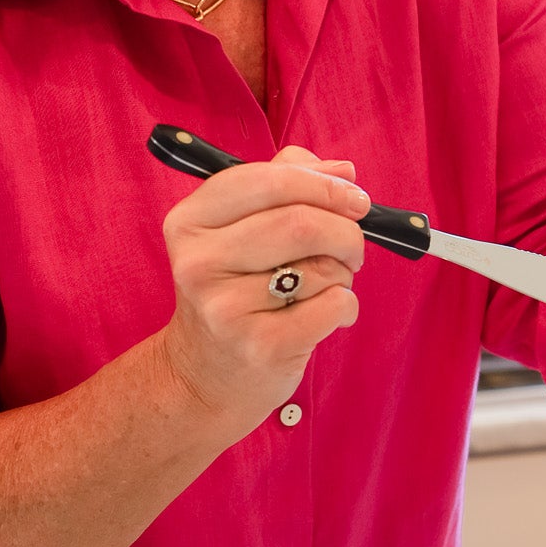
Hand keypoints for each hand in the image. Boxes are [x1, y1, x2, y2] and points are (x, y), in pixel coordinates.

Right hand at [158, 145, 368, 434]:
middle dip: (346, 232)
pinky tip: (325, 316)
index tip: (354, 198)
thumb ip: (287, 184)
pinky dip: (346, 306)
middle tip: (352, 248)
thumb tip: (343, 170)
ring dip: (343, 273)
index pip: (269, 180)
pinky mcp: (260, 347)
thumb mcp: (240, 230)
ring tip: (323, 287)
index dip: (324, 184)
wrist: (204, 376)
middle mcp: (199, 263)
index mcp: (191, 222)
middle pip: (302, 223)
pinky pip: (335, 305)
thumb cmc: (234, 290)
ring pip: (323, 267)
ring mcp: (226, 308)